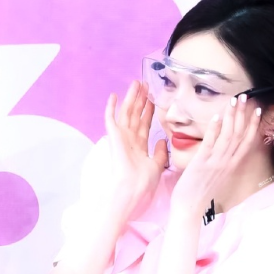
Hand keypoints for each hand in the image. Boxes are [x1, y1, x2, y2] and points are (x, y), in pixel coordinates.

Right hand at [105, 80, 168, 220]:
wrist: (132, 190)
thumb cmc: (144, 183)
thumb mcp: (158, 166)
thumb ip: (160, 153)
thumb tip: (163, 140)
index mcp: (139, 147)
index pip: (144, 124)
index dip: (149, 111)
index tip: (154, 99)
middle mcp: (129, 140)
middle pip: (135, 115)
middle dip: (140, 100)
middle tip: (145, 84)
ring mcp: (121, 138)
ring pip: (126, 112)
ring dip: (131, 98)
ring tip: (136, 83)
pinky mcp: (114, 137)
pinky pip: (110, 119)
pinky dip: (111, 108)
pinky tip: (113, 95)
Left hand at [170, 95, 261, 216]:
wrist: (189, 208)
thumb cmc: (200, 193)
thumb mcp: (217, 175)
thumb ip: (222, 161)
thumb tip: (223, 147)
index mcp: (232, 166)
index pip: (247, 141)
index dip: (254, 125)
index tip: (258, 110)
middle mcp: (227, 163)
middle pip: (240, 134)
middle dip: (244, 114)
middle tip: (246, 96)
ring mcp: (215, 162)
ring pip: (228, 135)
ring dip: (232, 116)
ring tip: (234, 100)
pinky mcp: (202, 163)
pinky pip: (210, 142)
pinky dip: (214, 129)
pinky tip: (217, 116)